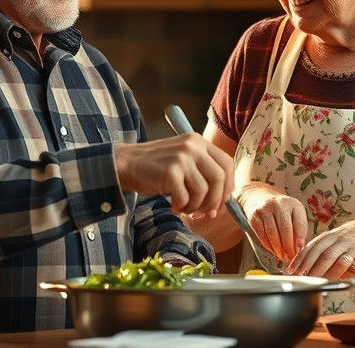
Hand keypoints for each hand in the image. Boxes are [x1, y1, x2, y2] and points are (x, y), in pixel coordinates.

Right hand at [114, 134, 232, 215]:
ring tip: (184, 207)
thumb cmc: (156, 167)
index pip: (227, 164)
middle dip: (215, 200)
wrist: (126, 164)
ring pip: (203, 191)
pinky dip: (181, 207)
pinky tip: (173, 205)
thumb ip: (203, 174)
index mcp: (199, 141)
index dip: (228, 186)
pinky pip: (185, 198)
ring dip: (195, 206)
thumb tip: (222, 203)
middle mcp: (193, 146)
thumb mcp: (183, 160)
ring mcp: (181, 158)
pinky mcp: (170, 172)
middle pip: (219, 178)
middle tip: (206, 213)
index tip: (222, 202)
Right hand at [238, 182, 308, 261]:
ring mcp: (265, 210)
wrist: (258, 196)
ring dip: (278, 249)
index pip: (299, 224)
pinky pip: (262, 235)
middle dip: (288, 247)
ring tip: (282, 256)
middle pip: (285, 230)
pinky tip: (273, 250)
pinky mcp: (254, 217)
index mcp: (293, 204)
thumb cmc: (281, 209)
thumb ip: (299, 228)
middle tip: (290, 257)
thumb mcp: (293, 212)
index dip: (300, 240)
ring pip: (272, 234)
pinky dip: (268, 246)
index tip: (300, 251)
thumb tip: (299, 248)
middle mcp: (279, 205)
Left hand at [287, 216, 354, 278]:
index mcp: (333, 234)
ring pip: (336, 261)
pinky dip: (346, 274)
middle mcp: (342, 239)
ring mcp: (354, 247)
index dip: (301, 259)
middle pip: (322, 254)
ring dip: (325, 273)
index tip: (292, 269)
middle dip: (310, 268)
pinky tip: (340, 279)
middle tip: (302, 278)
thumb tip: (307, 257)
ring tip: (318, 281)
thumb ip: (325, 244)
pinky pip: (354, 267)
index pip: (312, 246)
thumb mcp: (340, 234)